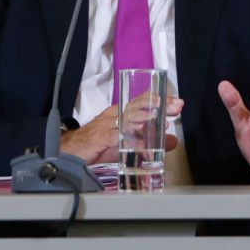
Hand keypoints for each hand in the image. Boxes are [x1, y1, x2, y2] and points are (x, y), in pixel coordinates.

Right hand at [59, 95, 183, 164]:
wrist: (72, 150)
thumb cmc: (99, 143)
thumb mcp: (126, 143)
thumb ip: (149, 141)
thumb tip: (172, 141)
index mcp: (122, 112)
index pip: (143, 101)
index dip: (160, 100)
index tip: (177, 102)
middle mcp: (115, 114)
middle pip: (137, 104)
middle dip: (157, 104)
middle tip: (174, 106)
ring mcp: (107, 124)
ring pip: (125, 116)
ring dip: (142, 116)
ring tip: (155, 116)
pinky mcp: (98, 137)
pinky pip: (113, 136)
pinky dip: (123, 137)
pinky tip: (133, 138)